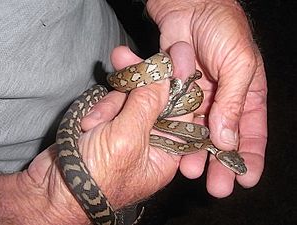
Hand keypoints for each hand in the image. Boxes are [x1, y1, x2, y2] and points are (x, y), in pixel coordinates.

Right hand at [0, 44, 193, 224]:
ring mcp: (129, 133)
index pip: (181, 109)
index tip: (166, 58)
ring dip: (109, 105)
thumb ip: (147, 105)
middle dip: (135, 85)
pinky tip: (86, 124)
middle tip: (121, 58)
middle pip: (153, 99)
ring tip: (92, 124)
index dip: (173, 82)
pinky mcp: (109, 127)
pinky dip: (98, 110)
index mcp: (167, 151)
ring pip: (129, 99)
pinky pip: (111, 104)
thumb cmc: (96, 177)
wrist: (53, 192)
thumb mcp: (127, 140)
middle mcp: (152, 142)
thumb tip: (164, 78)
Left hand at [147, 0, 266, 196]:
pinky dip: (172, 132)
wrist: (190, 6)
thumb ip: (234, 102)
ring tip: (191, 172)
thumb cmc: (223, 29)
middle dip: (220, 163)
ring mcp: (196, 99)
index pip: (252, 132)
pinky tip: (170, 148)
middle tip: (217, 187)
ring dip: (194, 153)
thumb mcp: (239, 64)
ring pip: (196, 133)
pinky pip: (173, 116)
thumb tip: (227, 140)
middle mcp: (221, 101)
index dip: (251, 157)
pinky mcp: (174, 93)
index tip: (247, 180)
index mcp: (245, 95)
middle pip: (222, 140)